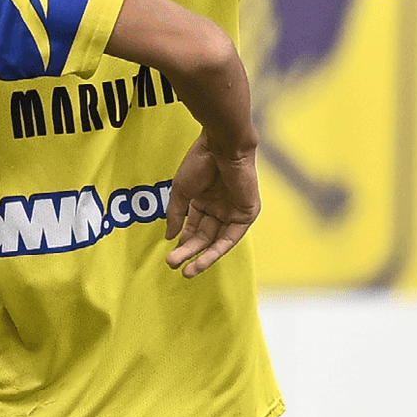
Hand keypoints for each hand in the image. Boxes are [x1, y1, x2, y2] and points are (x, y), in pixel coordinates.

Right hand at [163, 130, 261, 276]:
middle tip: (173, 264)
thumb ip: (176, 215)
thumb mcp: (182, 191)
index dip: (182, 242)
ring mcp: (234, 211)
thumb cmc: (200, 161)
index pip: (193, 228)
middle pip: (204, 237)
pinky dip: (217, 250)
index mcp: (204, 200)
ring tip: (188, 270)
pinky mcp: (247, 213)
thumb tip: (169, 237)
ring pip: (217, 241)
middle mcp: (220, 208)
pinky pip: (231, 237)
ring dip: (203, 257)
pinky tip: (203, 259)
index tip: (170, 255)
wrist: (222, 146)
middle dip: (188, 252)